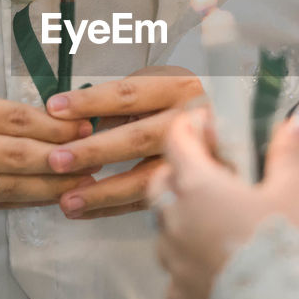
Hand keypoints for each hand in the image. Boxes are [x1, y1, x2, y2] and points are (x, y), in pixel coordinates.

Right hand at [0, 75, 97, 212]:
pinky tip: (49, 196)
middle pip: (17, 157)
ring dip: (51, 186)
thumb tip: (52, 124)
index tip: (86, 126)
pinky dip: (24, 200)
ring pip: (8, 187)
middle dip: (62, 159)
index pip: (15, 120)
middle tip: (97, 156)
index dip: (56, 126)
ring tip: (84, 182)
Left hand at [44, 66, 203, 218]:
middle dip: (94, 151)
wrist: (244, 129)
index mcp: (180, 87)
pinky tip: (88, 211)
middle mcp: (191, 119)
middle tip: (56, 161)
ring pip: (147, 177)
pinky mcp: (197, 186)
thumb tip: (80, 120)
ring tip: (66, 202)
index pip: (130, 94)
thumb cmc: (194, 105)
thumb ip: (129, 104)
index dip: (90, 101)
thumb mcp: (167, 89)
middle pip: (138, 137)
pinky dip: (118, 207)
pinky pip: (154, 199)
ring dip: (103, 191)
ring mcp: (198, 157)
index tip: (54, 107)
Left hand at [153, 103, 298, 298]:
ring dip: (184, 218)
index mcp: (198, 186)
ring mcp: (173, 262)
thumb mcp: (295, 191)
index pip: (177, 141)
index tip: (207, 124)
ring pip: (165, 228)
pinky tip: (218, 265)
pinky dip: (191, 263)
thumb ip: (288, 151)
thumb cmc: (289, 247)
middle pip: (161, 183)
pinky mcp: (179, 297)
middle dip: (181, 171)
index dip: (190, 127)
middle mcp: (175, 221)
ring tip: (220, 221)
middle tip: (213, 171)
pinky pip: (175, 273)